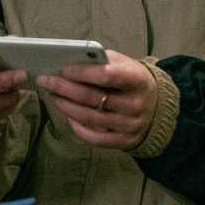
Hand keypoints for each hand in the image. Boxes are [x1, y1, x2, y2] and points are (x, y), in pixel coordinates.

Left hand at [36, 48, 157, 150]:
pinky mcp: (125, 142)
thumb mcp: (125, 64)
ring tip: (52, 95)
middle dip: (64, 88)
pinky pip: (94, 138)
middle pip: (92, 98)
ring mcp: (130, 126)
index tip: (62, 69)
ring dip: (66, 106)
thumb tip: (70, 63)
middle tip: (46, 80)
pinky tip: (68, 116)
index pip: (107, 76)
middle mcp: (135, 105)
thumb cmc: (133, 81)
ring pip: (89, 117)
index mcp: (137, 80)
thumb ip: (102, 62)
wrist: (158, 108)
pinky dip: (77, 127)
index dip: (82, 73)